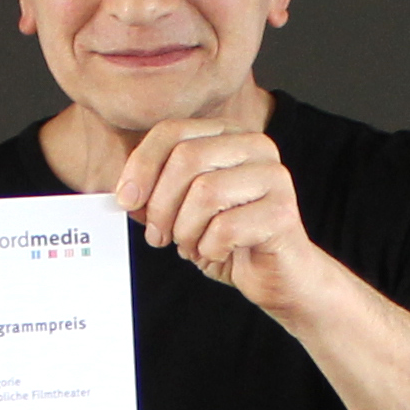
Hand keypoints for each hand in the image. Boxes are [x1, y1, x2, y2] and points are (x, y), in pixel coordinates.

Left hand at [116, 118, 328, 314]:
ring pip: (205, 192)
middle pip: (187, 158)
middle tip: (158, 235)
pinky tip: (218, 254)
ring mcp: (274, 177)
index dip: (141, 166)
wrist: (280, 277)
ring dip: (186, 230)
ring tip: (191, 246)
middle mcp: (256, 147)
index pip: (173, 131)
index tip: (126, 200)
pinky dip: (210, 249)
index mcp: (229, 136)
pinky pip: (226, 228)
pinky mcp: (283, 213)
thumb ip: (156, 194)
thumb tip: (128, 193)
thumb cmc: (231, 241)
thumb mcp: (183, 211)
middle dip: (161, 204)